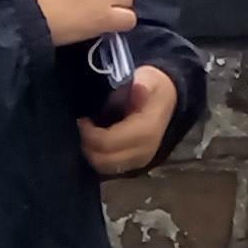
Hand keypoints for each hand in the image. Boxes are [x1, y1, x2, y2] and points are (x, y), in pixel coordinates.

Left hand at [80, 61, 177, 177]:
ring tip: (86, 134)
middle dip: (86, 145)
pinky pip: (109, 168)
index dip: (89, 133)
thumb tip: (139, 86)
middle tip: (80, 127)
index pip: (107, 142)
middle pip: (103, 160)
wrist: (167, 99)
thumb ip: (142, 84)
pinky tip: (94, 142)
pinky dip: (98, 157)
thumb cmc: (152, 88)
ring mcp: (139, 161)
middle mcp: (143, 151)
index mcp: (146, 131)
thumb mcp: (148, 79)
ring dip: (90, 153)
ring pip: (104, 167)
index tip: (81, 119)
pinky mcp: (134, 165)